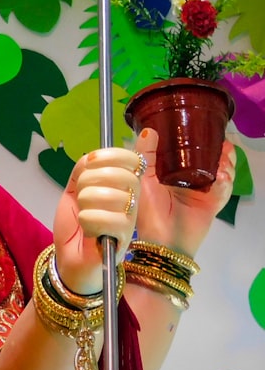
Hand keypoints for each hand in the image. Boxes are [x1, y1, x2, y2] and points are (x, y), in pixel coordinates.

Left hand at [51, 130, 152, 294]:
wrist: (70, 260)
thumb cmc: (75, 226)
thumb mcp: (74, 192)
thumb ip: (82, 172)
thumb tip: (91, 156)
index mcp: (122, 187)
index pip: (132, 161)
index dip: (111, 156)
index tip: (90, 162)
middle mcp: (132, 202)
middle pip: (123, 176)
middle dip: (91, 179)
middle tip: (81, 195)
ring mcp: (130, 221)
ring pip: (114, 195)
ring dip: (87, 201)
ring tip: (82, 214)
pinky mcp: (124, 239)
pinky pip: (110, 219)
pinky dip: (88, 219)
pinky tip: (86, 228)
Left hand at [134, 130, 235, 256]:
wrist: (161, 241)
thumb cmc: (148, 210)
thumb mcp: (143, 178)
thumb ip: (145, 155)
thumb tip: (149, 130)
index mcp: (171, 172)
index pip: (189, 152)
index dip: (198, 141)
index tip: (203, 129)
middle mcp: (189, 180)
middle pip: (211, 160)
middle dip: (219, 151)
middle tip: (222, 144)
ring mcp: (203, 192)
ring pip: (222, 171)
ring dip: (226, 163)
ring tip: (223, 159)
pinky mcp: (213, 203)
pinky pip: (224, 189)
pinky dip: (226, 181)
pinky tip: (222, 175)